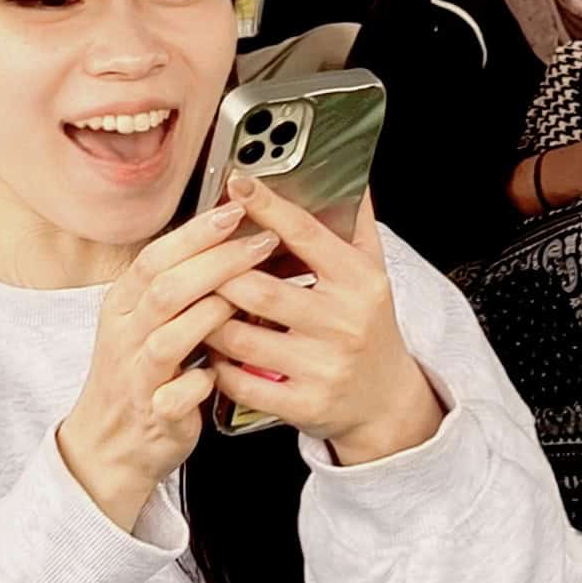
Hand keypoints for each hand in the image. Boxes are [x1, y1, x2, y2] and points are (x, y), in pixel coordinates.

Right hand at [57, 200, 276, 530]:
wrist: (110, 443)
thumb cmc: (139, 372)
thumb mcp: (145, 320)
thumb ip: (179, 284)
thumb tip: (226, 239)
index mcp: (124, 304)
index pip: (157, 256)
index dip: (197, 233)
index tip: (236, 211)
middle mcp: (125, 335)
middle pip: (166, 288)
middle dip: (217, 261)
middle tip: (261, 243)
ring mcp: (135, 375)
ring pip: (167, 339)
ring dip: (210, 315)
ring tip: (250, 297)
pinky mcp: (152, 414)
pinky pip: (174, 396)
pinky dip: (198, 382)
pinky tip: (220, 371)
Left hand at [202, 178, 443, 465]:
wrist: (387, 400)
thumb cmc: (371, 327)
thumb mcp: (373, 272)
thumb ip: (356, 225)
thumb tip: (349, 178)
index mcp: (359, 281)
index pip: (305, 235)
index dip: (267, 207)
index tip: (236, 184)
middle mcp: (342, 322)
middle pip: (259, 289)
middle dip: (219, 274)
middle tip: (195, 260)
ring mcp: (323, 366)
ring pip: (240, 337)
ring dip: (208, 320)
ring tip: (195, 304)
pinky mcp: (304, 403)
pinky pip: (242, 382)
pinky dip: (217, 364)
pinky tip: (211, 350)